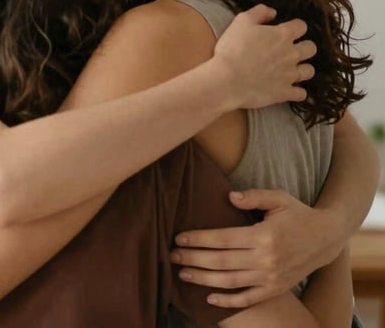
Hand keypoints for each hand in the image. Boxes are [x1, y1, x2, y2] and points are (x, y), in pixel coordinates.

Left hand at [170, 188, 340, 307]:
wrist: (326, 238)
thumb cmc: (297, 214)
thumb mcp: (278, 198)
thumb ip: (253, 196)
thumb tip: (229, 196)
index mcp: (263, 236)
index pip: (223, 239)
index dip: (199, 239)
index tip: (179, 238)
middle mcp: (266, 260)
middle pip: (221, 261)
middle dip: (194, 259)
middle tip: (172, 256)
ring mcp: (271, 278)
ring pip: (230, 282)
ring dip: (204, 279)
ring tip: (183, 274)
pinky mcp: (275, 289)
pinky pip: (248, 299)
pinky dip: (228, 301)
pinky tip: (209, 298)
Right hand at [214, 5, 315, 109]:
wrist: (227, 79)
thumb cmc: (233, 48)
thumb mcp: (241, 21)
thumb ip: (259, 12)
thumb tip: (273, 11)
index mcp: (283, 35)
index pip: (301, 26)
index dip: (295, 26)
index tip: (286, 29)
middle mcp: (292, 54)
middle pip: (311, 48)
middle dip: (304, 47)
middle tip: (290, 49)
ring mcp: (290, 75)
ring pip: (309, 71)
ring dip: (302, 69)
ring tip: (291, 69)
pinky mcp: (285, 92)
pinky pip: (301, 94)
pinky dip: (297, 91)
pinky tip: (289, 88)